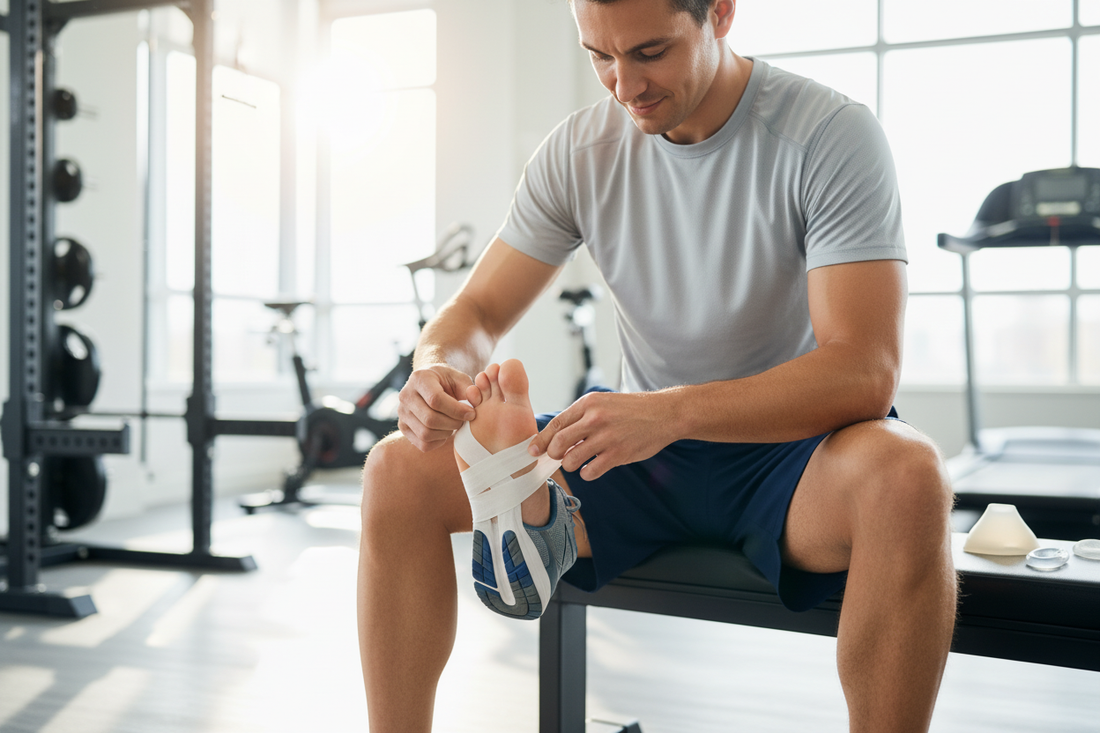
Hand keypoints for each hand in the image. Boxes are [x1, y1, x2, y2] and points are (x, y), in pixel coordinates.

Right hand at [397, 364, 476, 451]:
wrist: (429, 385)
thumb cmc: (448, 382)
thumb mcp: (460, 379)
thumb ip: (470, 390)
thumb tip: (474, 404)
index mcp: (420, 378)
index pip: (435, 399)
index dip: (456, 410)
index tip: (471, 413)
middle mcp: (405, 395)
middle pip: (430, 419)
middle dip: (453, 423)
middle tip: (464, 421)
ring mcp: (402, 413)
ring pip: (425, 434)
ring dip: (447, 433)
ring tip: (455, 424)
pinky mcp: (403, 427)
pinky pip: (423, 444)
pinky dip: (438, 442)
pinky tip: (445, 431)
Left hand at [528, 391, 674, 479]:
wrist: (664, 414)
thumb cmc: (631, 410)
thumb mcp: (603, 403)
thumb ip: (581, 417)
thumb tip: (556, 436)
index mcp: (588, 403)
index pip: (556, 424)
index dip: (541, 440)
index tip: (532, 451)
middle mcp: (594, 418)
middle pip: (558, 443)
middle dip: (553, 454)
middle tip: (558, 457)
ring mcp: (606, 437)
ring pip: (571, 459)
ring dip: (570, 464)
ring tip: (578, 462)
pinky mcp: (618, 454)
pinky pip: (590, 471)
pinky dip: (588, 473)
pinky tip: (594, 467)